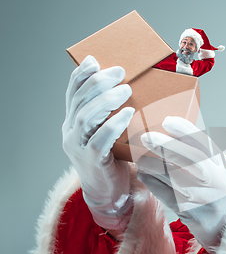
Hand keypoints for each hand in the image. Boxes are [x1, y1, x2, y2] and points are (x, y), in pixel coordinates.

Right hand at [62, 55, 134, 230]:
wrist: (111, 192)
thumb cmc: (114, 157)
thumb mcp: (109, 130)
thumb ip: (109, 111)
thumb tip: (123, 84)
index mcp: (72, 122)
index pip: (72, 93)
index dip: (81, 75)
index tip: (95, 61)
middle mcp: (70, 132)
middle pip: (79, 102)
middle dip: (98, 83)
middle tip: (120, 72)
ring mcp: (78, 147)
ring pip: (85, 118)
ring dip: (106, 100)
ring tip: (126, 90)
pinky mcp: (92, 161)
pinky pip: (99, 140)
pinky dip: (113, 125)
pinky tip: (128, 114)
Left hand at [136, 116, 225, 248]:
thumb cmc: (224, 190)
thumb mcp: (225, 168)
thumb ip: (207, 152)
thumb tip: (178, 132)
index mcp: (223, 167)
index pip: (203, 143)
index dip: (184, 130)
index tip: (168, 121)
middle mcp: (212, 181)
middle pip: (184, 157)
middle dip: (163, 145)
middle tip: (146, 137)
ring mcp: (197, 196)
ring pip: (168, 174)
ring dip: (151, 162)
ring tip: (141, 155)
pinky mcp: (183, 209)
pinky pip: (161, 191)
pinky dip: (149, 179)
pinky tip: (144, 172)